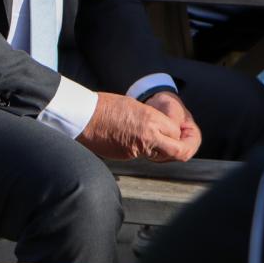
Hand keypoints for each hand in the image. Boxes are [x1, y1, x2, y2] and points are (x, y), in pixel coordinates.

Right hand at [77, 92, 198, 161]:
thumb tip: (161, 131)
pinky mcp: (126, 156)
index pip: (176, 132)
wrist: (83, 116)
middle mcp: (148, 136)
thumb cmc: (106, 106)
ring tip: (147, 138)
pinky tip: (127, 138)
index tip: (171, 129)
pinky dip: (139, 149)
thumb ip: (151, 119)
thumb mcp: (135, 106)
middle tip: (178, 144)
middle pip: (179, 151)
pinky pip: (140, 155)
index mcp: (151, 119)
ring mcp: (137, 149)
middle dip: (180, 147)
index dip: (175, 132)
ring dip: (159, 149)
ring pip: (160, 155)